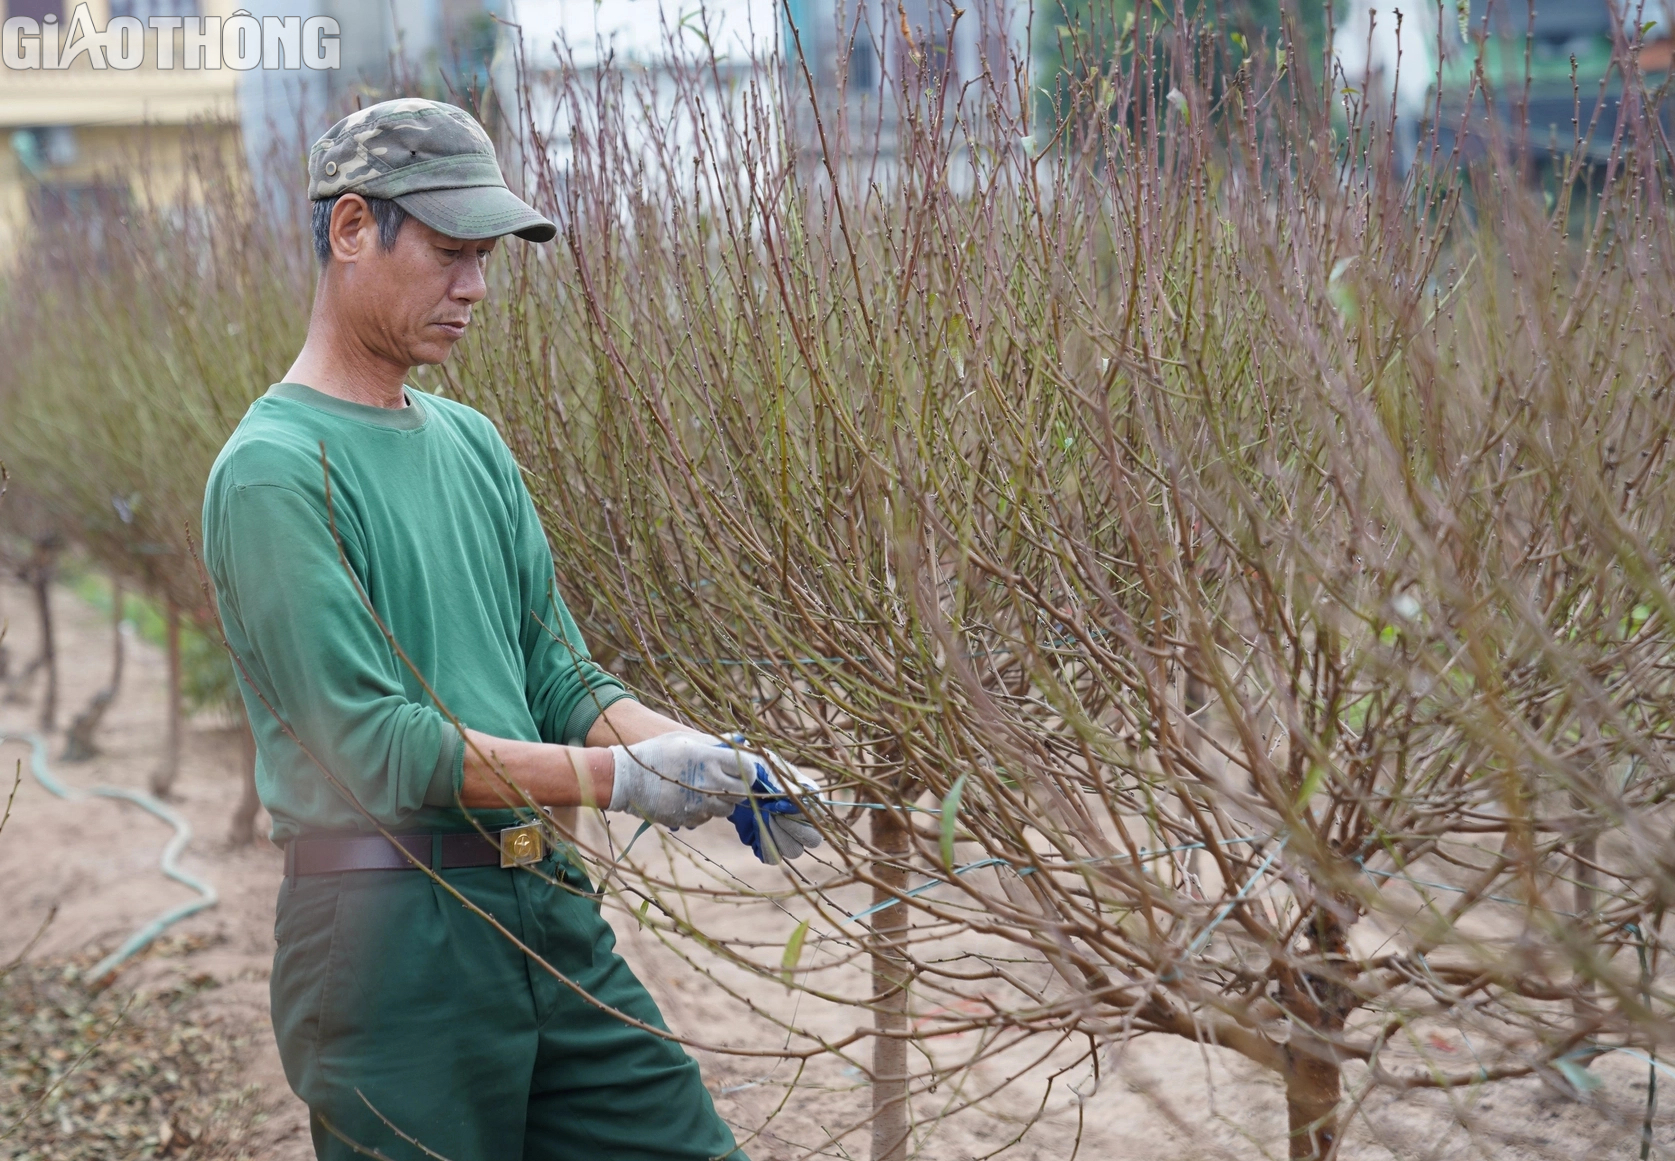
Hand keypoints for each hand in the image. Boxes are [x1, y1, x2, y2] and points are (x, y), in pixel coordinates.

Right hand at [607, 733, 749, 827]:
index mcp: (710, 760)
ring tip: (705, 789)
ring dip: (721, 801)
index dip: (749, 770)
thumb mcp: (685, 740)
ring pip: (726, 809)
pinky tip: (689, 799)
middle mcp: (709, 784)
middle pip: (741, 793)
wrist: (627, 779)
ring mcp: (699, 804)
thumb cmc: (656, 753)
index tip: (743, 769)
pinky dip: (703, 811)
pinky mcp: (688, 819)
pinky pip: (706, 818)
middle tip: (727, 780)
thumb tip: (738, 742)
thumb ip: (714, 744)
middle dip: (738, 788)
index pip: (748, 769)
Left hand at [723, 739, 822, 863]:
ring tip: (761, 817)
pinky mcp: (767, 843)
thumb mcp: (768, 768)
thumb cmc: (754, 767)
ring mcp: (785, 834)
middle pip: (812, 839)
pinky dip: (763, 845)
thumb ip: (783, 784)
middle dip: (792, 828)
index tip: (778, 801)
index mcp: (808, 798)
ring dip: (777, 837)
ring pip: (794, 851)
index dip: (798, 812)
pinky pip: (772, 858)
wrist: (731, 778)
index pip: (817, 815)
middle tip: (772, 812)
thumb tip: (799, 799)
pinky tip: (754, 826)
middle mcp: (802, 820)